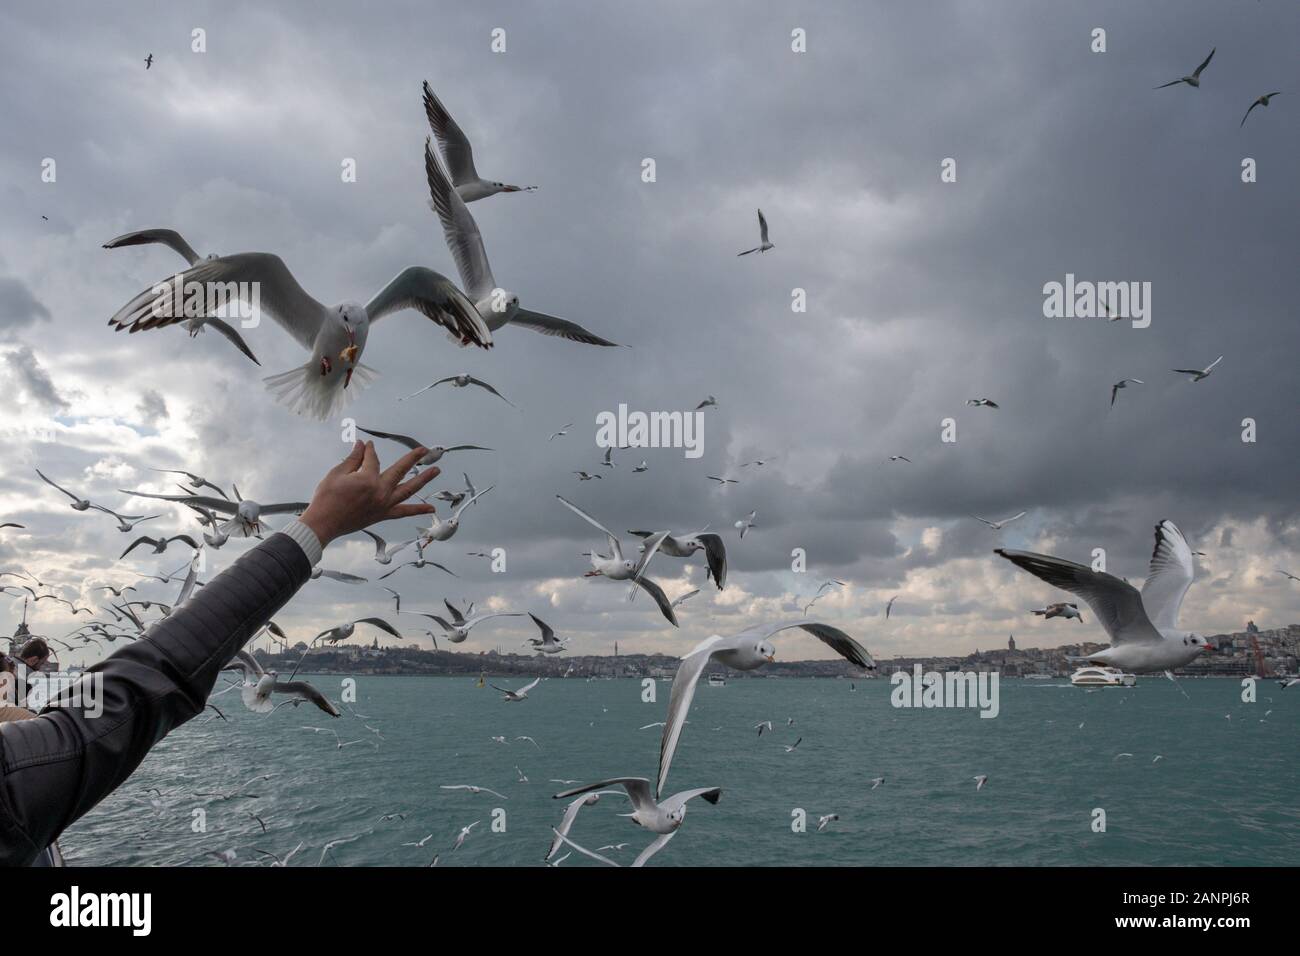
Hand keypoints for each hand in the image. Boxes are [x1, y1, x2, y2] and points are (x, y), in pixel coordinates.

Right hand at [299, 441, 438, 546]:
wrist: (323, 523)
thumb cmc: (327, 498)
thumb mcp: (337, 473)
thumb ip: (353, 459)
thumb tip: (361, 445)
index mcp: (368, 479)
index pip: (372, 459)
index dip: (369, 451)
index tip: (367, 446)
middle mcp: (380, 491)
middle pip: (400, 470)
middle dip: (412, 458)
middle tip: (424, 450)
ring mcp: (384, 504)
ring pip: (408, 489)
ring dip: (424, 479)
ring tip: (436, 471)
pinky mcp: (383, 515)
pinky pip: (404, 512)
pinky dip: (418, 510)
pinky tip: (431, 508)